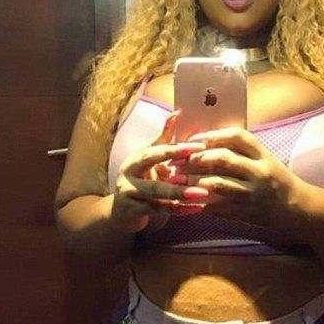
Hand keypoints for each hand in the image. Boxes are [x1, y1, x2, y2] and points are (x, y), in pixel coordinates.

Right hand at [110, 111, 207, 232]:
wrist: (120, 209)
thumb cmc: (141, 177)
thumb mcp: (150, 156)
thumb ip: (164, 137)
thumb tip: (177, 112)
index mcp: (136, 158)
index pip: (158, 152)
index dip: (179, 150)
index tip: (201, 148)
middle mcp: (129, 174)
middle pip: (155, 176)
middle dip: (179, 178)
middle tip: (203, 178)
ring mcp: (128, 193)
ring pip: (157, 196)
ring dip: (181, 195)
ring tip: (203, 194)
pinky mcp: (131, 211)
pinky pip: (158, 211)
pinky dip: (179, 210)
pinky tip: (197, 208)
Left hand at [165, 126, 302, 229]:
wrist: (298, 209)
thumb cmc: (277, 181)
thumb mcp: (266, 160)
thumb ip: (242, 152)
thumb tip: (206, 143)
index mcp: (264, 156)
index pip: (238, 137)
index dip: (214, 135)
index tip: (195, 138)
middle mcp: (260, 173)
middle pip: (224, 158)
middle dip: (197, 158)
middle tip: (178, 159)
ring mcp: (253, 194)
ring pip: (218, 183)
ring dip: (194, 180)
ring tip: (177, 178)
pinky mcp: (247, 213)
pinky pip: (219, 207)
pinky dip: (201, 203)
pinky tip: (189, 200)